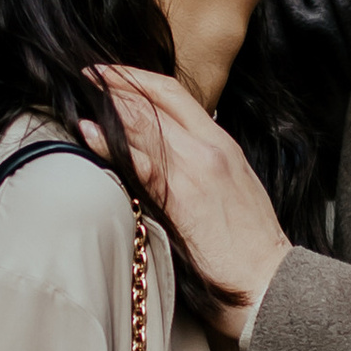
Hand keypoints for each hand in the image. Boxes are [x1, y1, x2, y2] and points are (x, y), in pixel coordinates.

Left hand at [91, 68, 291, 343]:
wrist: (268, 278)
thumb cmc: (250, 242)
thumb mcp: (233, 186)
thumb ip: (203, 162)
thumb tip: (169, 152)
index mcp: (223, 143)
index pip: (176, 94)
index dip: (140, 78)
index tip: (113, 73)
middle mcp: (209, 148)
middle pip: (156, 101)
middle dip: (119, 83)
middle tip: (89, 74)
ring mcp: (194, 170)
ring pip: (146, 124)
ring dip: (110, 105)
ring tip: (82, 91)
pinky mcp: (181, 198)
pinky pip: (140, 162)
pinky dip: (111, 143)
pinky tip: (89, 131)